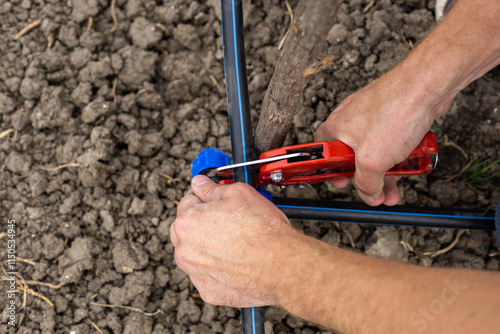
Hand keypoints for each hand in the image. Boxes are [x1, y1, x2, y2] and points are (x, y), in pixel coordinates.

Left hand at [170, 175, 299, 306]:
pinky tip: (236, 261)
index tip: (214, 199)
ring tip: (234, 242)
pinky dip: (217, 268)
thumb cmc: (263, 230)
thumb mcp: (238, 193)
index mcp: (187, 222)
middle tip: (227, 220)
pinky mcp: (208, 291)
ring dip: (207, 247)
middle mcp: (185, 250)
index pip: (187, 202)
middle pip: (186, 230)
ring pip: (196, 254)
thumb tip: (200, 183)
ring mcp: (195, 273)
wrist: (282, 265)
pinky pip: (207, 275)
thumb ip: (212, 188)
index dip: (204, 197)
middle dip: (202, 222)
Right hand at [315, 67, 451, 205]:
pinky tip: (409, 163)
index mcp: (336, 128)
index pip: (323, 154)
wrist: (427, 85)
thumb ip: (366, 183)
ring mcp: (372, 116)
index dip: (331, 172)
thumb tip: (369, 194)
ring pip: (374, 150)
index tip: (341, 183)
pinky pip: (390, 141)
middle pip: (352, 157)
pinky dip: (398, 155)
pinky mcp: (391, 114)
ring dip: (385, 172)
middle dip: (367, 179)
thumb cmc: (396, 111)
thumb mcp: (373, 160)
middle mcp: (350, 120)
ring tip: (395, 188)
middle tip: (375, 191)